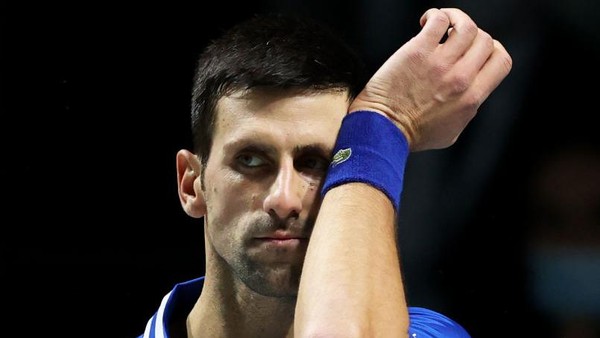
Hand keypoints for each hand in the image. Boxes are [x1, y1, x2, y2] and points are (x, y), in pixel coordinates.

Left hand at [348, 8, 511, 150]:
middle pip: (486, 41)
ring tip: (444, 24)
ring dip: (457, 19)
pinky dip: (436, 15)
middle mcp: (461, 79)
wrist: (382, 130)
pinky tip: (426, 23)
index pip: (501, 61)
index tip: (475, 52)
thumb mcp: (452, 132)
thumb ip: (466, 110)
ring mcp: (440, 64)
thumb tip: (470, 95)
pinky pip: (439, 20)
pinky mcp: (418, 52)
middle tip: (454, 41)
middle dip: (473, 37)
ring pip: (467, 26)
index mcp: (472, 97)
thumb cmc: (412, 135)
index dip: (492, 51)